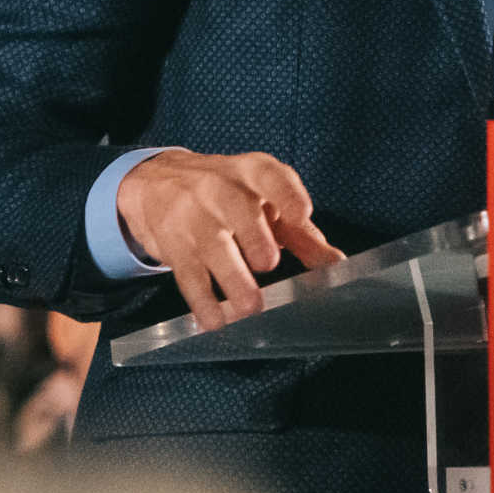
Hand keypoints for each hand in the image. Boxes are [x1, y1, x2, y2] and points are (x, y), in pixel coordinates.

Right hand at [115, 150, 344, 330]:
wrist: (157, 182)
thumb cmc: (226, 195)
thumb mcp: (263, 202)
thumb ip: (300, 233)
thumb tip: (335, 263)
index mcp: (252, 173)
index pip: (270, 175)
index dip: (287, 195)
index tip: (301, 215)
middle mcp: (221, 187)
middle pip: (238, 208)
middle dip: (254, 237)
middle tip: (268, 265)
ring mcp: (192, 215)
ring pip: (212, 245)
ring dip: (231, 277)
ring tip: (249, 307)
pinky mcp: (171, 243)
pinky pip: (187, 273)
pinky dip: (201, 300)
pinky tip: (214, 319)